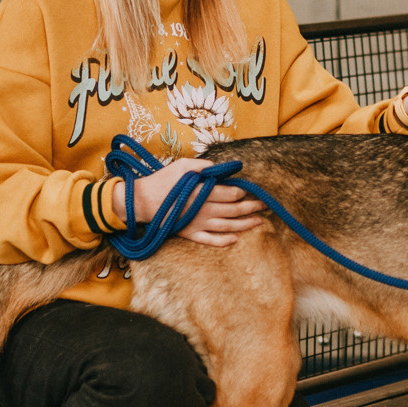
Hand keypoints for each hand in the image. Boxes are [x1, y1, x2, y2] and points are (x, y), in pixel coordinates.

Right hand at [118, 158, 264, 247]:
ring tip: (259, 221)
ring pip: (227, 226)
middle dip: (252, 207)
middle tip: (265, 205)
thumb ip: (204, 166)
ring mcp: (198, 223)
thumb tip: (220, 168)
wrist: (142, 202)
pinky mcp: (190, 233)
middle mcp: (204, 209)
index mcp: (203, 191)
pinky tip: (235, 239)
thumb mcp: (183, 166)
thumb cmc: (163, 181)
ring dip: (245, 224)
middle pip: (234, 210)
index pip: (231, 193)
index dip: (243, 192)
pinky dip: (224, 241)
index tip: (252, 191)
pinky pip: (211, 240)